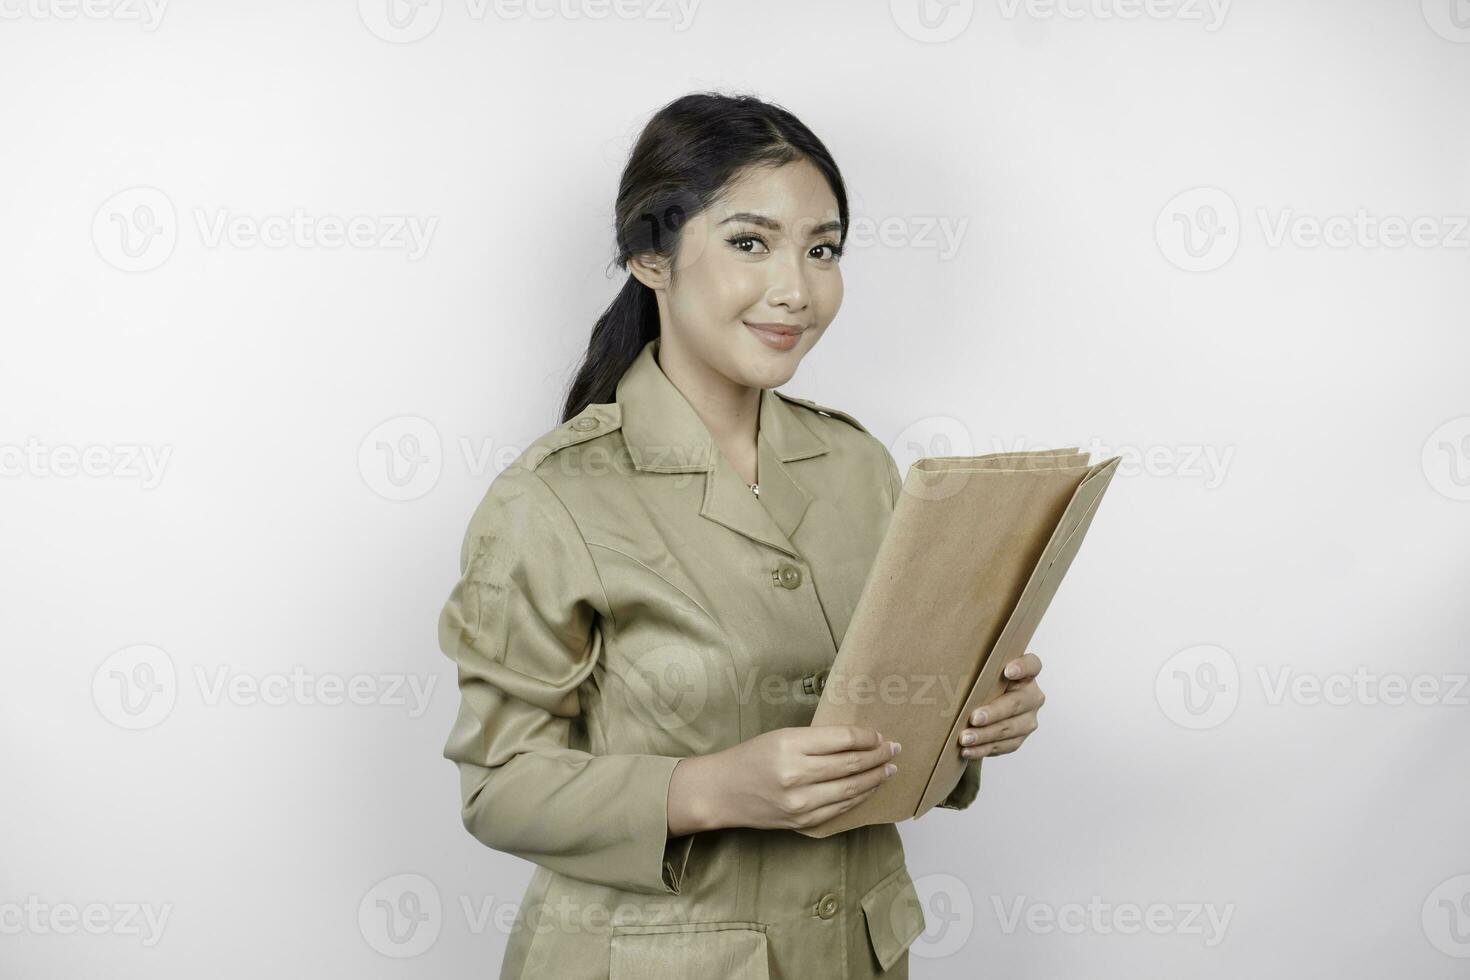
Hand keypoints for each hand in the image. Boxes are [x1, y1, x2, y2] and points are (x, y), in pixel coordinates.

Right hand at [669, 726, 901, 833]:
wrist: (721, 792)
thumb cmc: (750, 758)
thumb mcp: (780, 737)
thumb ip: (816, 740)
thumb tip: (856, 742)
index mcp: (789, 746)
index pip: (842, 740)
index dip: (867, 738)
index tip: (879, 735)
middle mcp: (796, 775)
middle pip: (851, 765)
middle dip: (878, 757)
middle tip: (894, 750)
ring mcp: (801, 803)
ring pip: (850, 789)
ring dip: (875, 778)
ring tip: (889, 769)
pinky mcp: (803, 822)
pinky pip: (840, 808)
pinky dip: (859, 797)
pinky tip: (869, 788)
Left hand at [956, 651, 1044, 759]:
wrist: (980, 705)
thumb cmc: (977, 682)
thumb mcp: (978, 670)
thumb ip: (972, 664)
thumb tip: (940, 656)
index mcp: (1026, 672)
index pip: (1032, 665)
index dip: (1022, 667)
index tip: (1007, 671)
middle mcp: (1031, 695)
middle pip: (1017, 703)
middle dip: (994, 712)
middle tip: (973, 718)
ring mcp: (1028, 718)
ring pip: (1010, 729)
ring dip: (985, 735)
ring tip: (964, 738)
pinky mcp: (1019, 738)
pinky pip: (1004, 746)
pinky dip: (984, 749)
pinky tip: (968, 750)